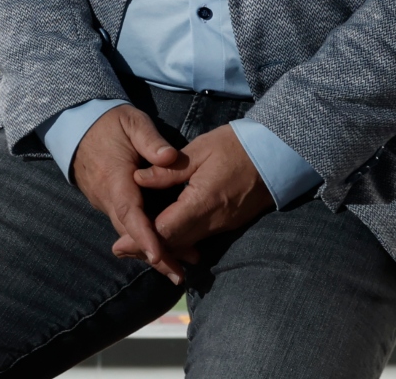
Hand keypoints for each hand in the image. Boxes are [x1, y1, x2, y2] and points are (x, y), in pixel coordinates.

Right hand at [70, 104, 188, 283]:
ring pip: (128, 233)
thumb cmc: (109, 123)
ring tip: (179, 268)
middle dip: (154, 255)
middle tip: (180, 274)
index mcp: (115, 179)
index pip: (129, 212)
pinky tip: (164, 249)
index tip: (159, 255)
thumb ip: (150, 139)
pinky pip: (126, 226)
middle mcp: (107, 197)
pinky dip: (143, 240)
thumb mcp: (132, 122)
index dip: (144, 236)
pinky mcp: (109, 204)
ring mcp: (106, 203)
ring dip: (151, 251)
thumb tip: (170, 157)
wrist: (78, 126)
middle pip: (130, 233)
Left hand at [134, 123, 273, 261]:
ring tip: (136, 246)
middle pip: (175, 244)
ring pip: (188, 244)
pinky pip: (200, 238)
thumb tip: (137, 179)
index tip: (119, 245)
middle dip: (148, 249)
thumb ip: (167, 170)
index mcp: (203, 201)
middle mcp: (214, 220)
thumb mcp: (199, 150)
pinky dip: (180, 241)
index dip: (141, 239)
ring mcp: (224, 224)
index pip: (167, 230)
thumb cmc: (235, 146)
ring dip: (163, 247)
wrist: (276, 153)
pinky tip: (166, 236)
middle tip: (120, 250)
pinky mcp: (229, 223)